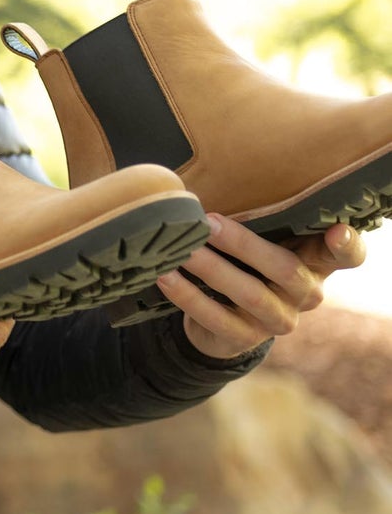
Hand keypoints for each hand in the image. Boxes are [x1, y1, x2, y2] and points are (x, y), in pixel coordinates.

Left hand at [157, 213, 365, 360]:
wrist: (222, 317)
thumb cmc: (246, 263)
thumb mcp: (262, 241)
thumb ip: (261, 220)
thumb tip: (217, 176)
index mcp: (316, 264)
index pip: (347, 256)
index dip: (346, 245)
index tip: (337, 230)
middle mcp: (305, 293)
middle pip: (286, 269)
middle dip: (244, 245)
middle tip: (208, 223)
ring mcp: (277, 319)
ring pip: (249, 294)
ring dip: (212, 268)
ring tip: (183, 249)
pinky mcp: (245, 338)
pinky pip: (215, 317)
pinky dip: (187, 295)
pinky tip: (166, 276)